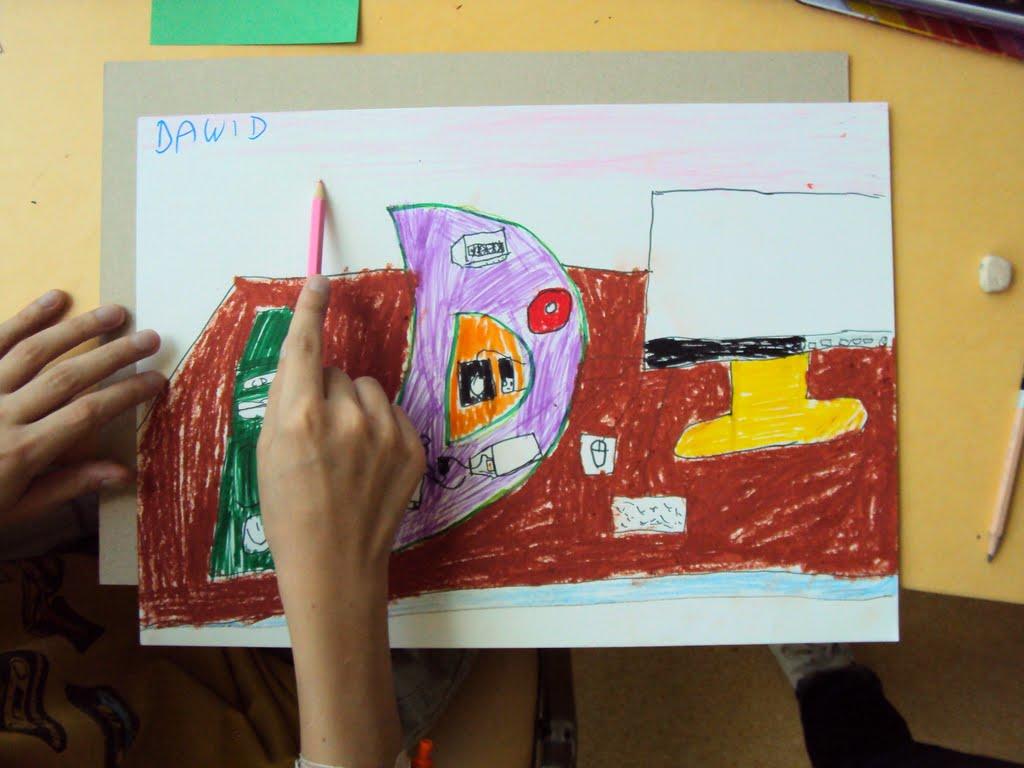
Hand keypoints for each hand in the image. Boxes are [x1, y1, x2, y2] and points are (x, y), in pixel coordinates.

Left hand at [0, 290, 164, 549]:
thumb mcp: (15, 511)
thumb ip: (67, 486)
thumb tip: (122, 472)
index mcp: (21, 451)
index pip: (87, 414)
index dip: (126, 394)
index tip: (157, 381)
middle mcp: (2, 415)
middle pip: (68, 376)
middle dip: (114, 355)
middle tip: (150, 337)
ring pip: (34, 350)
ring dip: (79, 329)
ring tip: (115, 312)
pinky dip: (24, 317)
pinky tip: (54, 298)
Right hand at [257, 276, 423, 767]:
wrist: (334, 563)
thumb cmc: (289, 510)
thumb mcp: (268, 451)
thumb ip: (288, 402)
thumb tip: (311, 365)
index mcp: (299, 415)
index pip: (304, 347)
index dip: (309, 310)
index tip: (318, 281)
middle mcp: (346, 416)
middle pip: (335, 372)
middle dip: (324, 392)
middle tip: (315, 436)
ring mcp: (385, 432)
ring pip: (367, 390)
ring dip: (355, 408)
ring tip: (345, 452)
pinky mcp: (413, 447)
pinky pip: (391, 414)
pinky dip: (379, 429)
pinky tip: (368, 465)